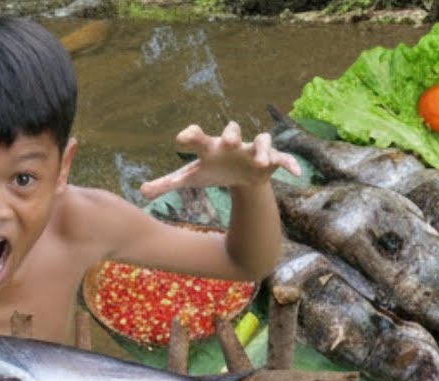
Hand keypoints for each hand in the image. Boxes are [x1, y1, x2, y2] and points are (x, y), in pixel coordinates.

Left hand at [139, 121, 301, 198]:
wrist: (241, 176)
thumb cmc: (214, 171)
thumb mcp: (192, 178)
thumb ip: (168, 183)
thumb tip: (141, 192)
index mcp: (210, 147)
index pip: (198, 137)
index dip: (191, 136)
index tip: (181, 139)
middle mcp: (232, 144)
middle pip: (231, 131)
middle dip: (229, 134)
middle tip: (226, 141)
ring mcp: (251, 150)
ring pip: (259, 141)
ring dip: (260, 149)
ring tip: (259, 161)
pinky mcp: (270, 160)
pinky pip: (282, 157)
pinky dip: (289, 163)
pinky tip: (297, 174)